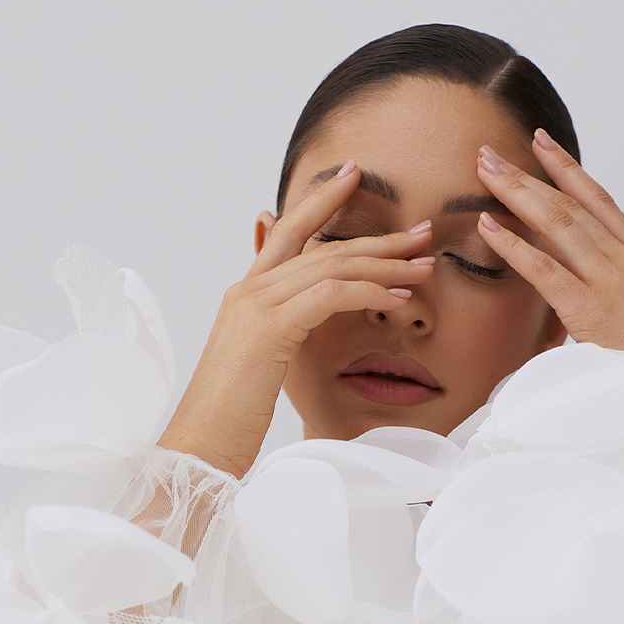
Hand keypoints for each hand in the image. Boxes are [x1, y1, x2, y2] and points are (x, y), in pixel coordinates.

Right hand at [158, 161, 434, 477]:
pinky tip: (398, 300)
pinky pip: (328, 295)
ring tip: (423, 267)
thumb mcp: (256, 366)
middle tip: (420, 231)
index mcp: (244, 295)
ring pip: (329, 266)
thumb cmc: (229, 419)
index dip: (320, 201)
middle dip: (376, 237)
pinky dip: (367, 292)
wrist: (199, 446)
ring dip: (384, 265)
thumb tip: (295, 314)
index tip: (353, 177)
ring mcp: (256, 306)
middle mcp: (248, 291)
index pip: (286, 232)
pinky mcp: (270, 329)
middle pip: (320, 246)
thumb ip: (276, 331)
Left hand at [476, 134, 623, 375]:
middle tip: (492, 153)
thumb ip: (617, 289)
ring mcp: (609, 282)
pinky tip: (488, 226)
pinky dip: (513, 245)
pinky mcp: (590, 311)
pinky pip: (545, 270)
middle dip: (528, 174)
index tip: (542, 143)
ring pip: (558, 224)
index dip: (568, 169)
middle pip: (570, 204)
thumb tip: (587, 286)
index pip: (599, 200)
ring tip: (485, 173)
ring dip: (516, 194)